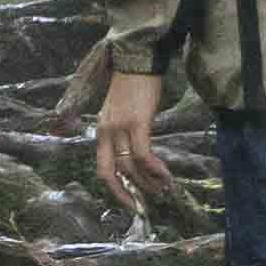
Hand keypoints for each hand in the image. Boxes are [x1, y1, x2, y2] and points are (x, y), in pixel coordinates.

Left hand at [93, 53, 169, 219]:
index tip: (130, 203)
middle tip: (147, 204)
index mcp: (101, 131)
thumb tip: (134, 159)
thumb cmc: (132, 87)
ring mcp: (120, 127)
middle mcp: (106, 132)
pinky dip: (154, 169)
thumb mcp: (119, 113)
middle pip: (113, 173)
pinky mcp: (138, 122)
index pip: (102, 169)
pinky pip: (143, 154)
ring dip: (147, 183)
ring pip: (130, 167)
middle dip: (130, 193)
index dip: (115, 190)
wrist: (137, 61)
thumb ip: (120, 134)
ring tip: (162, 189)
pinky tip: (165, 175)